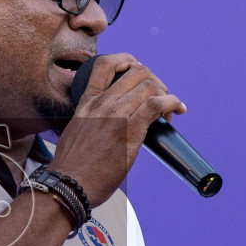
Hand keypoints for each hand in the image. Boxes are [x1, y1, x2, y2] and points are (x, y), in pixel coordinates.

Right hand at [47, 53, 185, 207]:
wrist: (68, 185)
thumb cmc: (71, 168)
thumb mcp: (74, 133)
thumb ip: (89, 122)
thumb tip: (103, 128)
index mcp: (86, 103)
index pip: (105, 64)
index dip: (126, 60)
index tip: (137, 69)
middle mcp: (101, 103)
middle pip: (136, 71)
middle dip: (154, 81)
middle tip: (160, 97)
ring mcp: (115, 114)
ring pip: (149, 85)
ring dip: (166, 94)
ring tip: (169, 111)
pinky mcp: (129, 130)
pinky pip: (157, 104)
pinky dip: (172, 103)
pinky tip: (177, 110)